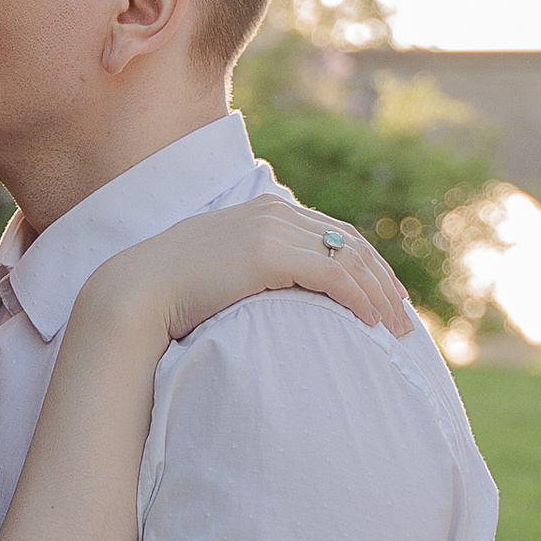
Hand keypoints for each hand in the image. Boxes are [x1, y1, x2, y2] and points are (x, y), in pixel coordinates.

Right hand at [86, 195, 415, 349]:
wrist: (138, 291)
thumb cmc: (173, 289)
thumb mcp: (220, 266)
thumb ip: (251, 265)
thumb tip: (275, 294)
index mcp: (264, 210)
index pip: (334, 233)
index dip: (367, 266)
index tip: (385, 299)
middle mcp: (273, 212)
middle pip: (350, 243)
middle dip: (383, 282)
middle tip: (402, 321)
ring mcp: (271, 230)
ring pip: (349, 258)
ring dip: (379, 295)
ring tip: (394, 330)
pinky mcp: (269, 255)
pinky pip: (333, 276)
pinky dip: (359, 299)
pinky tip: (370, 323)